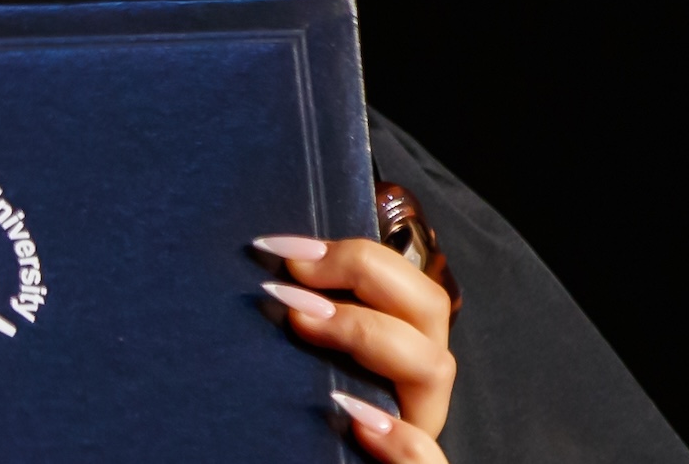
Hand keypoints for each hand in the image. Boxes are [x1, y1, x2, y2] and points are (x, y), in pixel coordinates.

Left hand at [256, 235, 457, 463]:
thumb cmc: (278, 441)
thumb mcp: (284, 379)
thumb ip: (290, 333)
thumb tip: (253, 275)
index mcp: (386, 357)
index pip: (398, 286)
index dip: (349, 253)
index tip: (275, 246)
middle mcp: (409, 391)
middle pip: (428, 310)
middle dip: (365, 273)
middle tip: (290, 275)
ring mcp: (414, 431)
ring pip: (434, 368)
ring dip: (369, 333)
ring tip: (305, 322)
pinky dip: (402, 443)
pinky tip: (356, 420)